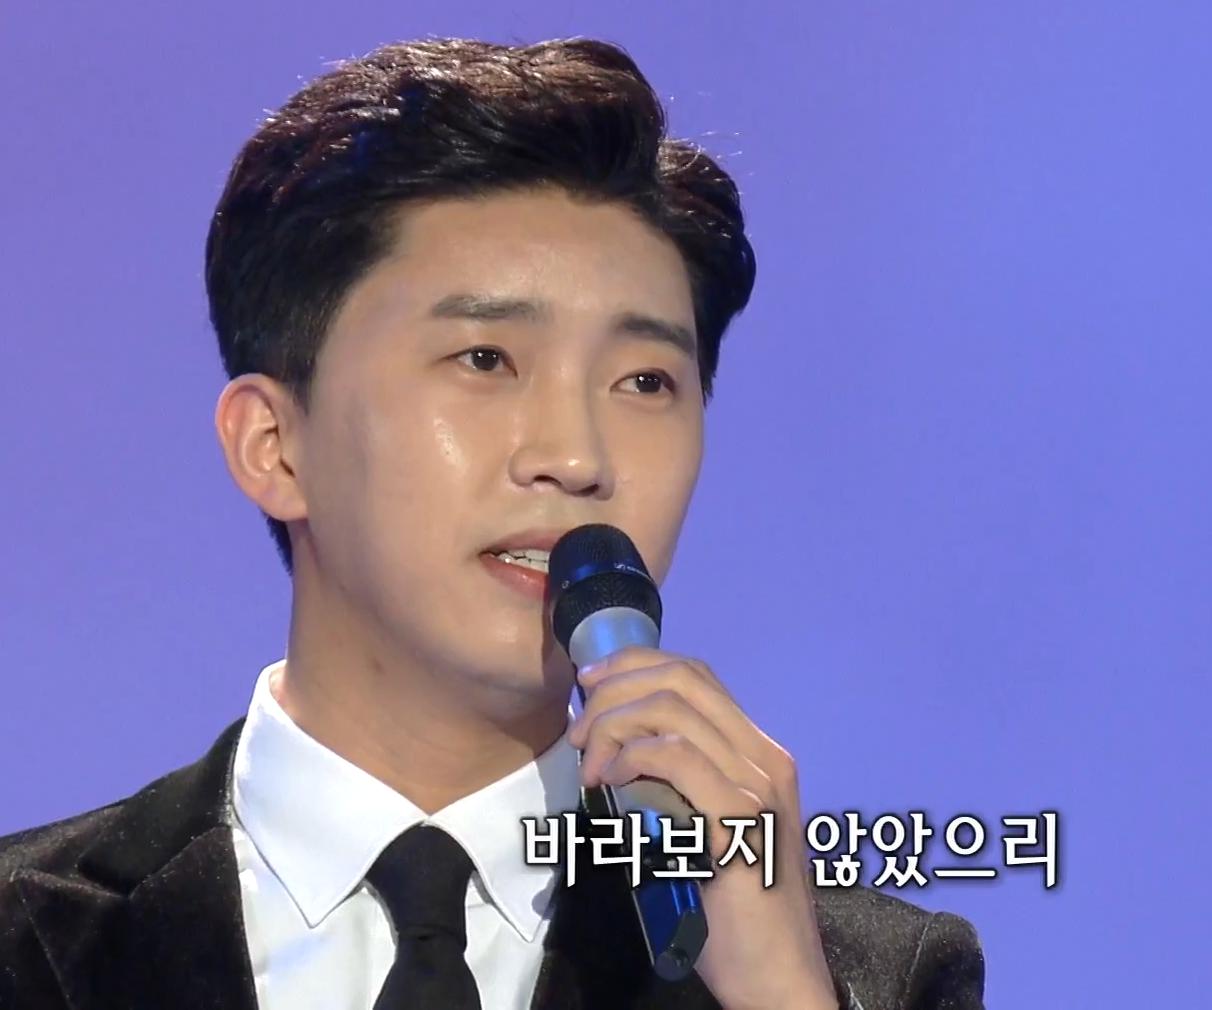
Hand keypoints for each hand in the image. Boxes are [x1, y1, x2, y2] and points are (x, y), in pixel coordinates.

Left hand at [566, 646, 838, 1009]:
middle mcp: (766, 760)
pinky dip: (632, 758)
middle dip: (616, 691)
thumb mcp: (707, 826)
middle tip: (579, 732)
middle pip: (682, 680)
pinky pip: (677, 759)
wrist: (776, 975)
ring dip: (615, 725)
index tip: (591, 684)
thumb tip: (618, 745)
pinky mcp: (740, 822)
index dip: (636, 665)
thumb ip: (681, 782)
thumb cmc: (734, 909)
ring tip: (590, 765)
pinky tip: (611, 781)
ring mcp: (758, 788)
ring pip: (674, 712)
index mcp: (761, 754)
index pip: (696, 675)